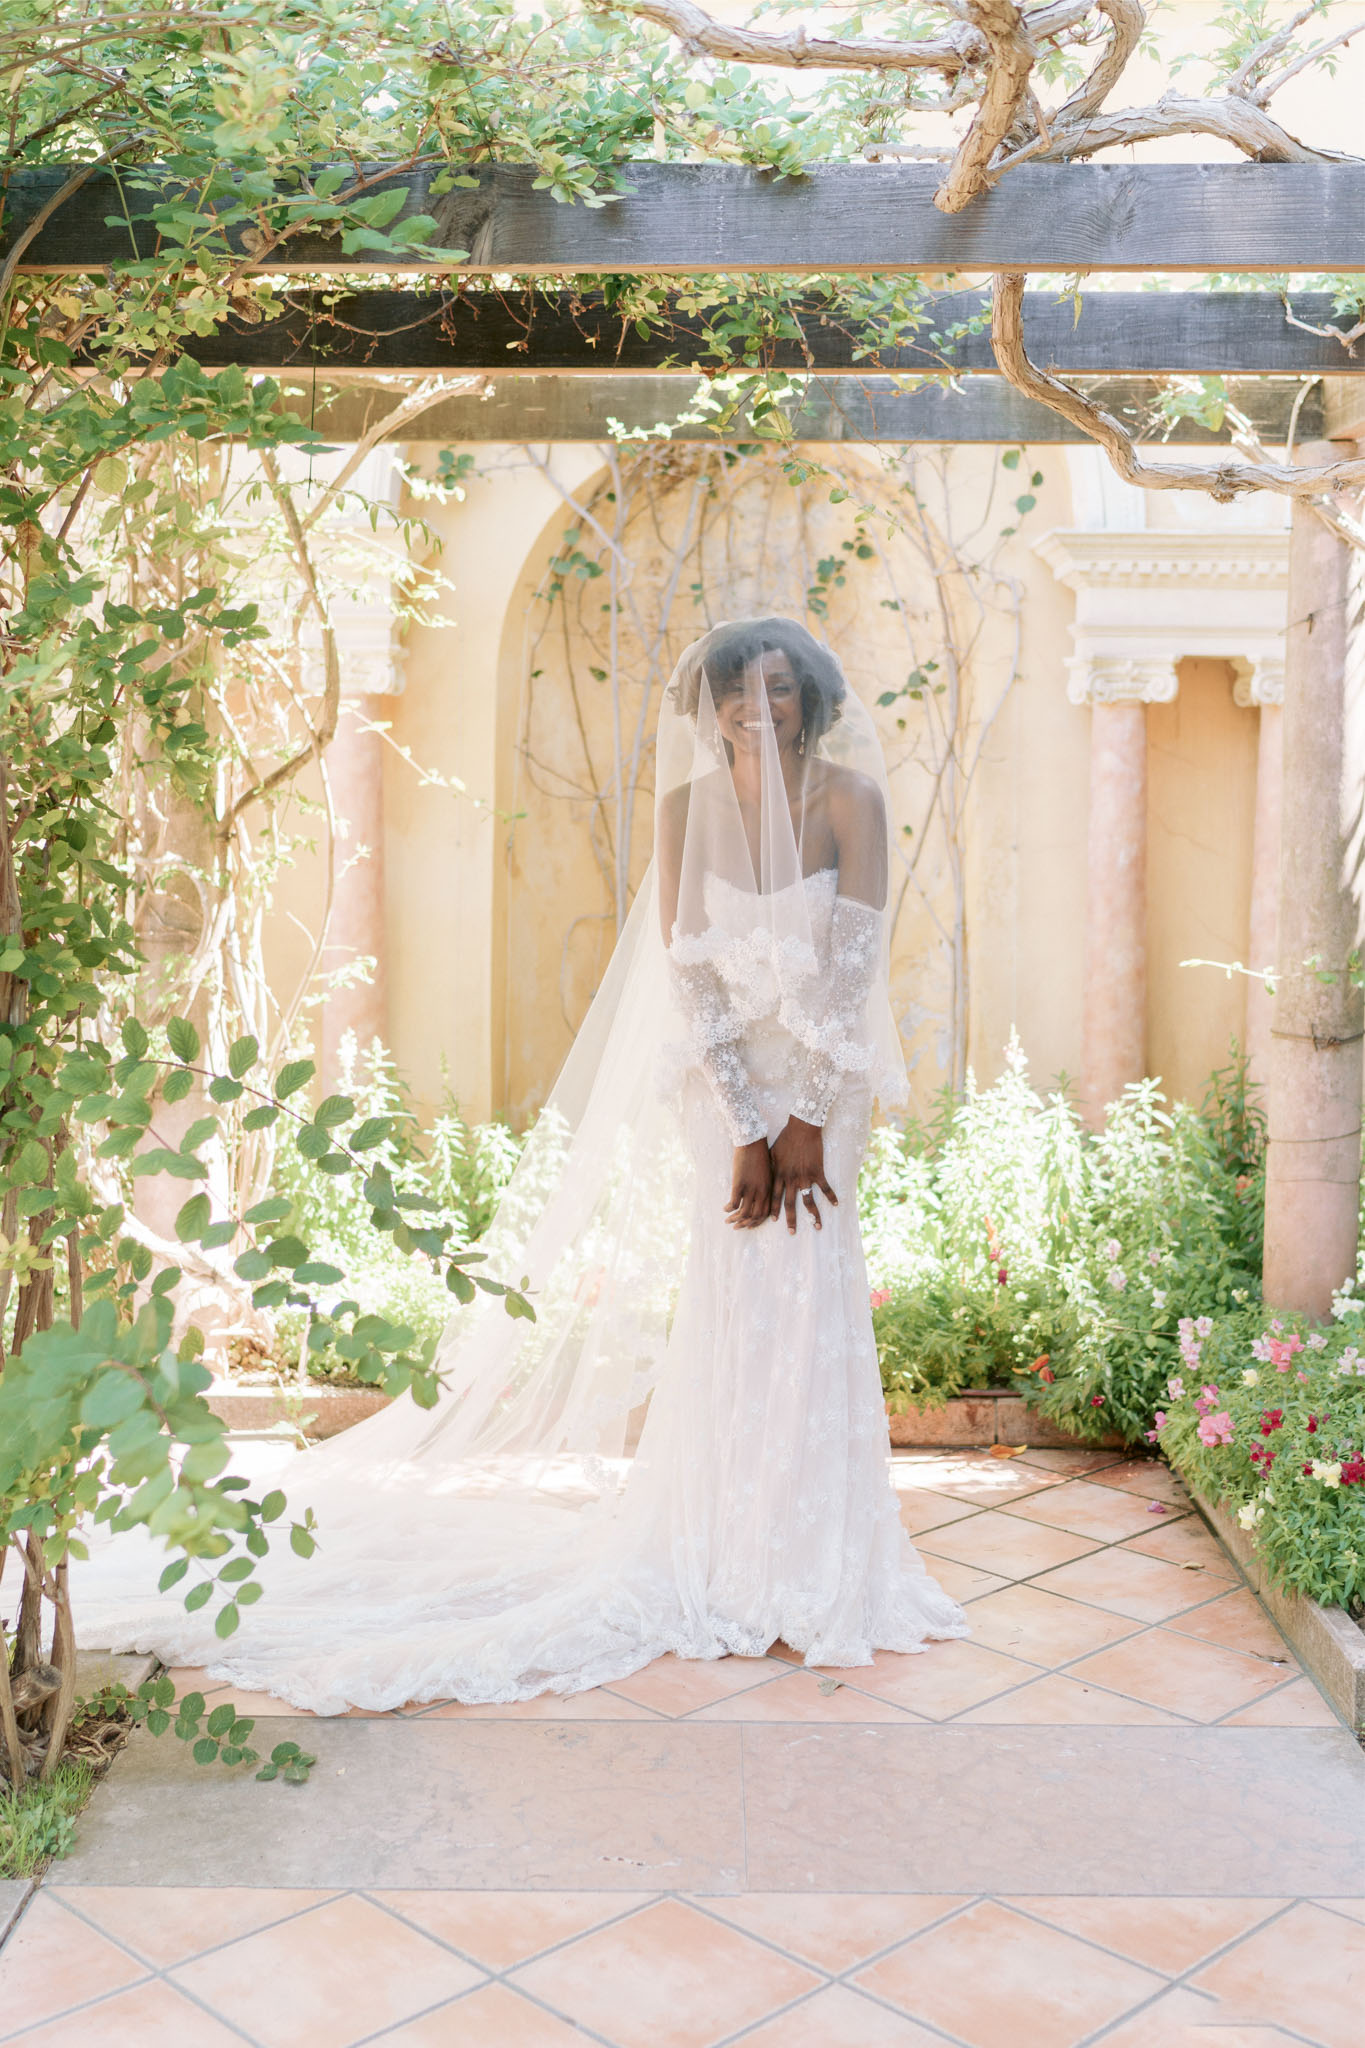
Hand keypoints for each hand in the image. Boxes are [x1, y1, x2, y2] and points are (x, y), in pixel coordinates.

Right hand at [725, 1138, 771, 1228]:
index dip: (757, 1221)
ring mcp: (751, 1189)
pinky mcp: (739, 1184)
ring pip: (744, 1213)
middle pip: (756, 1216)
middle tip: (737, 1227)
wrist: (752, 1141)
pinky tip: (725, 1208)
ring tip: (728, 1221)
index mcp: (770, 1189)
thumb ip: (765, 1184)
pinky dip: (729, 1209)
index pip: (766, 1212)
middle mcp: (762, 1192)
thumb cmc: (760, 1152)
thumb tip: (758, 1194)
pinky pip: (734, 1203)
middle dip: (746, 1224)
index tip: (749, 1225)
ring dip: (735, 1219)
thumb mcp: (767, 1171)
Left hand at [769, 1116, 837, 1234]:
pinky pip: (825, 1188)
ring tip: (817, 1226)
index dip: (774, 1210)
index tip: (773, 1221)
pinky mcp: (817, 1172)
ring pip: (808, 1201)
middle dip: (791, 1220)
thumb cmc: (786, 1138)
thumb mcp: (773, 1153)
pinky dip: (831, 1196)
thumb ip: (770, 1167)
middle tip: (792, 1233)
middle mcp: (791, 1179)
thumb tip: (764, 1177)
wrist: (802, 1128)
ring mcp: (805, 1176)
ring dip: (813, 1215)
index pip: (774, 1197)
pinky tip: (836, 1204)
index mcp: (779, 1175)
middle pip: (789, 1204)